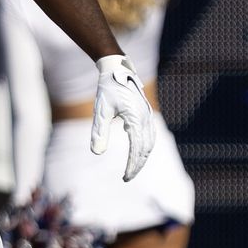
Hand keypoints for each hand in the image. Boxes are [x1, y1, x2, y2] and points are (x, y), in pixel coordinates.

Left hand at [90, 54, 153, 180]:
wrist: (116, 69)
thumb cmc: (107, 88)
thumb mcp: (100, 110)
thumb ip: (99, 132)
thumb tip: (97, 153)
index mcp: (136, 118)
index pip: (137, 148)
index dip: (132, 165)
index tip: (125, 177)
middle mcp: (146, 118)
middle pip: (146, 148)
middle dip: (138, 165)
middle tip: (127, 178)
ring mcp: (148, 115)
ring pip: (150, 142)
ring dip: (142, 157)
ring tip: (132, 169)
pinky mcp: (146, 113)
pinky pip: (149, 135)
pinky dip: (145, 147)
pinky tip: (136, 153)